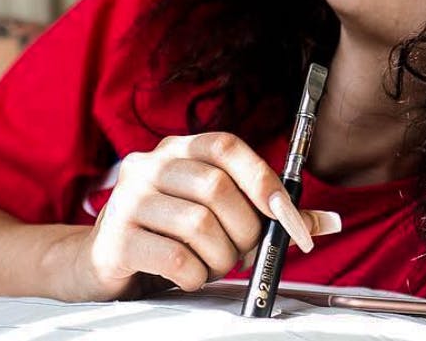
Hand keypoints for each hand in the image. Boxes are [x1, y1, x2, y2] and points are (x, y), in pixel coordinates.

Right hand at [72, 132, 340, 299]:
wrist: (97, 263)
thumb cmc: (165, 235)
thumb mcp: (214, 216)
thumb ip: (266, 214)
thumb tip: (328, 221)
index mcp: (177, 150)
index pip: (228, 148)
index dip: (264, 181)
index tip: (289, 220)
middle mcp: (149, 165)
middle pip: (217, 188)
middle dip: (243, 231)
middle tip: (241, 253)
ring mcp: (128, 200)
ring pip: (198, 224)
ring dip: (219, 257)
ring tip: (210, 266)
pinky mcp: (116, 239)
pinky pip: (176, 258)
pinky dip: (195, 276)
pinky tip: (189, 277)